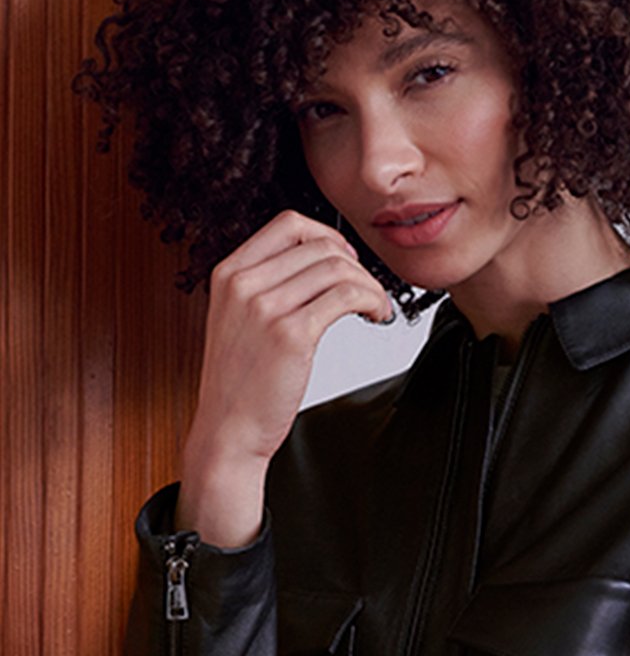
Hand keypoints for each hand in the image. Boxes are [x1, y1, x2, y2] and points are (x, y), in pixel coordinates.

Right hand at [177, 210, 391, 545]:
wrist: (228, 430)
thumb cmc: (240, 383)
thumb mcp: (238, 321)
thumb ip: (266, 287)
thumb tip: (317, 264)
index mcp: (228, 272)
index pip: (287, 225)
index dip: (327, 237)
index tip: (346, 260)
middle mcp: (243, 283)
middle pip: (318, 245)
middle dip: (355, 265)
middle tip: (368, 290)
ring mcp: (265, 307)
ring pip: (337, 268)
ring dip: (369, 284)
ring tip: (376, 307)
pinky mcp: (291, 334)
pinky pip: (345, 296)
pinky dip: (371, 300)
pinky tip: (375, 317)